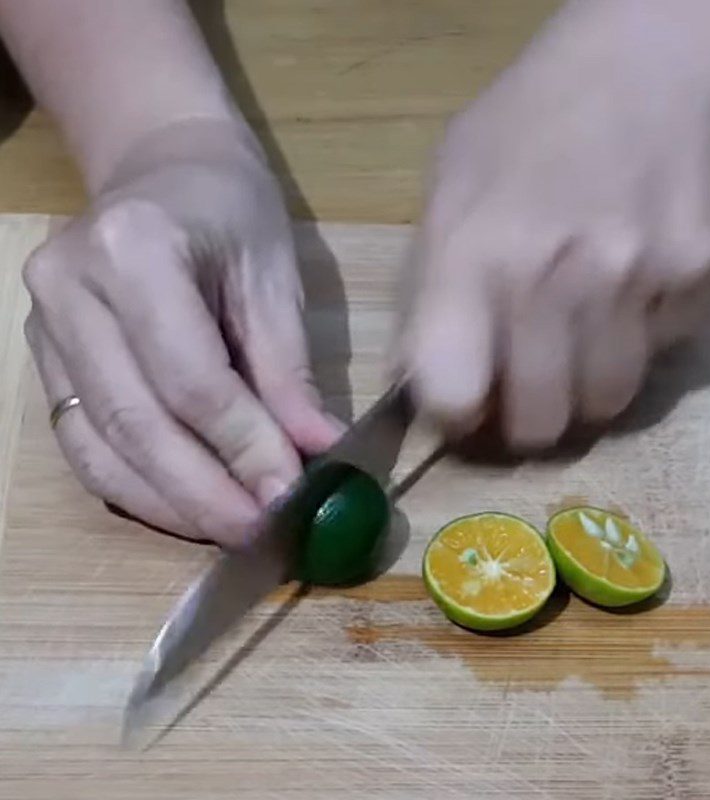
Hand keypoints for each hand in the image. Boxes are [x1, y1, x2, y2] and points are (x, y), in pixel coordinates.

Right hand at [24, 121, 338, 545]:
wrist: (159, 166)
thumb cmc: (230, 209)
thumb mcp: (273, 278)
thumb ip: (288, 371)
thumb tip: (315, 455)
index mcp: (133, 250)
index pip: (191, 378)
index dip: (242, 447)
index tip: (289, 496)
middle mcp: (68, 290)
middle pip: (137, 422)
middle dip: (204, 494)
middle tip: (260, 533)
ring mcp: (42, 327)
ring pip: (100, 446)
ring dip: (168, 504)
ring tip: (229, 533)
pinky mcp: (43, 358)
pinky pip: (83, 442)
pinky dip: (135, 487)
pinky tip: (183, 509)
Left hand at [400, 0, 709, 446]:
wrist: (649, 65)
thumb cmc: (525, 127)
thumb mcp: (447, 190)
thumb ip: (426, 292)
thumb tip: (416, 381)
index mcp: (472, 254)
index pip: (452, 393)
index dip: (453, 416)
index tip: (462, 405)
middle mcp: (553, 278)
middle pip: (539, 424)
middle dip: (524, 418)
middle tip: (524, 383)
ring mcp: (634, 280)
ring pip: (605, 403)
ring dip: (585, 385)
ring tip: (578, 329)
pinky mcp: (697, 280)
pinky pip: (660, 355)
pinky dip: (639, 338)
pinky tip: (629, 282)